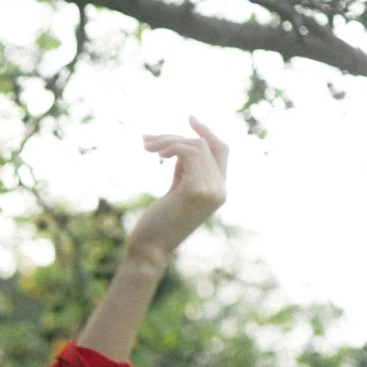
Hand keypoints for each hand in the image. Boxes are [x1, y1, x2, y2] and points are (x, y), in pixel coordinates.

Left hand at [126, 117, 229, 263]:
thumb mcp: (176, 190)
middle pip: (205, 145)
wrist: (150, 249)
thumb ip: (185, 169)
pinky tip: (154, 154)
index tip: (189, 117)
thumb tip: (180, 144)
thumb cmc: (158, 222)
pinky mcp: (197, 189)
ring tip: (144, 147)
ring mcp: (212, 190)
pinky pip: (188, 153)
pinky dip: (170, 147)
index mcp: (219, 190)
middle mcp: (221, 189)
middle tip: (145, 140)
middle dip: (174, 136)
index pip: (222, 150)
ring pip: (195, 146)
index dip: (207, 131)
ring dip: (166, 141)